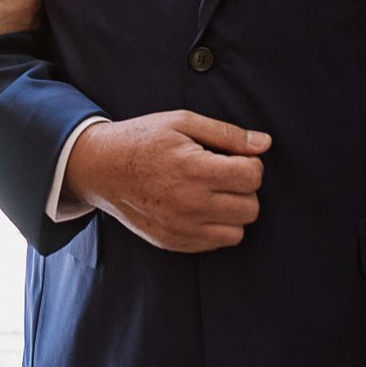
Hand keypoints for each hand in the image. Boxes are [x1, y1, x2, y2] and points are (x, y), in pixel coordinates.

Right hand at [62, 112, 268, 251]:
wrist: (101, 168)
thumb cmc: (143, 139)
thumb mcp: (182, 122)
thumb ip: (227, 133)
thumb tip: (264, 143)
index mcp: (195, 169)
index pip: (253, 177)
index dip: (250, 164)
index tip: (233, 158)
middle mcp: (190, 203)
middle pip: (250, 207)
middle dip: (243, 189)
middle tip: (223, 175)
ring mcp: (181, 227)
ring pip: (238, 232)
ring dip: (233, 212)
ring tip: (213, 193)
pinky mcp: (173, 242)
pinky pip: (215, 244)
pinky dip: (215, 227)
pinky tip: (199, 207)